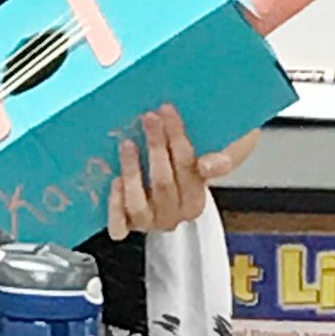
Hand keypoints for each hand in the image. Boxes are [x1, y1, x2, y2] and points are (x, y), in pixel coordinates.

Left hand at [107, 104, 236, 240]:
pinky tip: (115, 181)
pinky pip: (120, 225)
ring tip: (127, 144)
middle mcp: (173, 215)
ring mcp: (150, 222)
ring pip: (139, 204)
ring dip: (133, 172)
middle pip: (163, 182)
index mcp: (195, 200)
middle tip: (149, 118)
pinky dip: (115, 206)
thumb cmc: (189, 168)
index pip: (187, 166)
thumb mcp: (213, 159)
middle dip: (156, 146)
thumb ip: (219, 161)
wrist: (171, 192)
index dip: (177, 136)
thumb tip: (207, 165)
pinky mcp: (129, 225)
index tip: (167, 110)